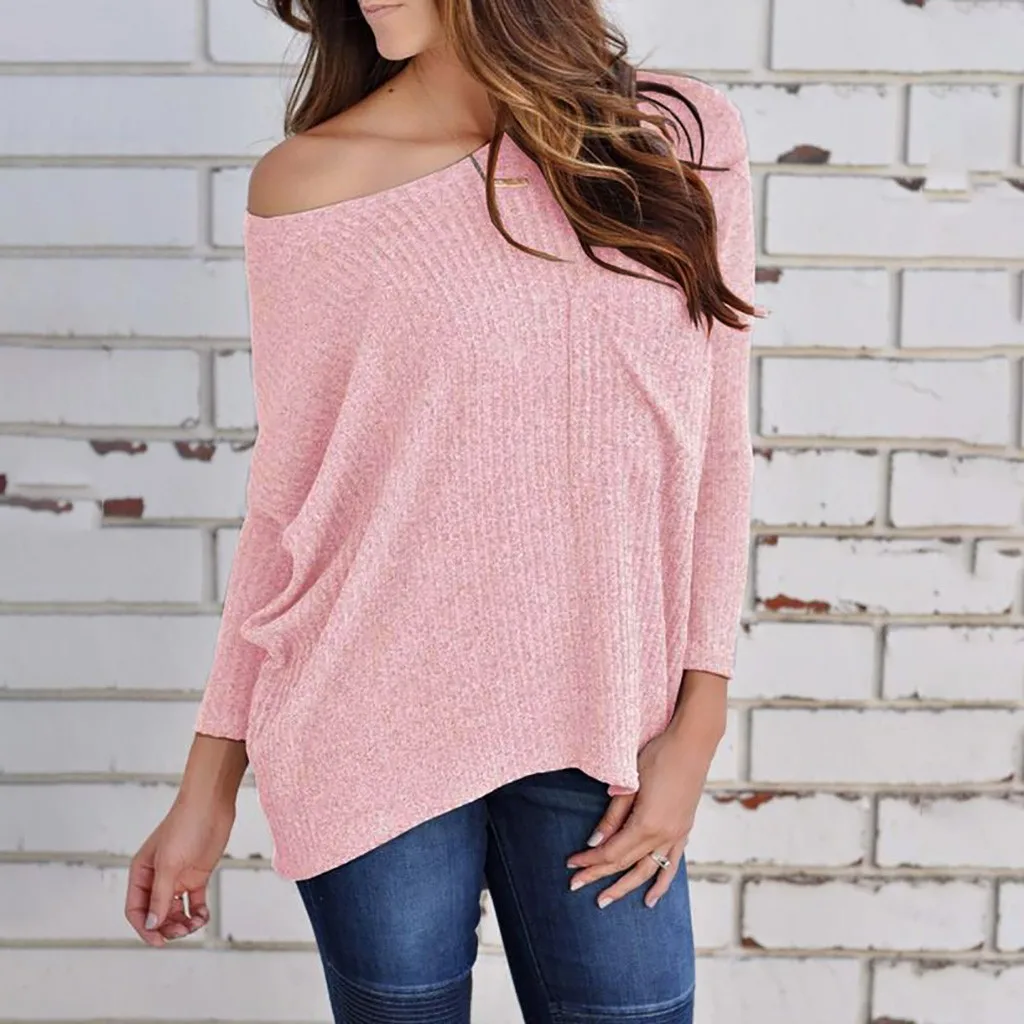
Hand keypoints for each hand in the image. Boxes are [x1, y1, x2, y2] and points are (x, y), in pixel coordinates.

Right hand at [124, 794, 232, 945]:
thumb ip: (161, 895)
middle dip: (167, 927)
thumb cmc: (185, 825)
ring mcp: (178, 878)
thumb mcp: (169, 862)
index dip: (144, 928)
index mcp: (141, 872)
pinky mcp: (197, 876)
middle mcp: (157, 878)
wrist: (212, 804)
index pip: (136, 909)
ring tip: (195, 924)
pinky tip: (203, 915)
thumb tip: (151, 924)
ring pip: (175, 912)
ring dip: (183, 923)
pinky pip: (194, 903)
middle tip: (182, 931)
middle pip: (156, 914)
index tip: (159, 941)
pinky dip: (197, 914)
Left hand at [565, 673, 724, 909]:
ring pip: (647, 870)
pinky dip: (661, 883)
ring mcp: (676, 835)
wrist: (692, 745)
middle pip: (625, 863)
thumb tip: (595, 843)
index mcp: (647, 824)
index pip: (612, 852)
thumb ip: (613, 817)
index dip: (590, 861)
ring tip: (605, 900)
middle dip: (599, 876)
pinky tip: (651, 899)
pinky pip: (671, 864)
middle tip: (576, 886)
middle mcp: (664, 836)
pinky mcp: (684, 831)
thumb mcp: (630, 784)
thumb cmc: (658, 757)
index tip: (571, 864)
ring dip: (625, 887)